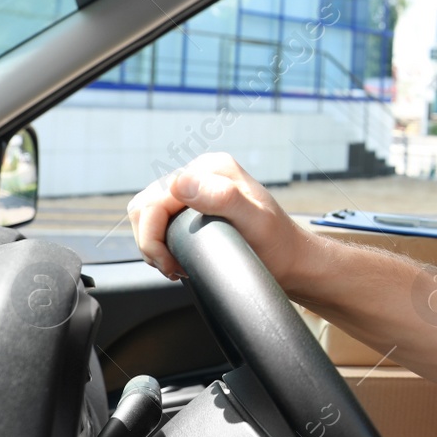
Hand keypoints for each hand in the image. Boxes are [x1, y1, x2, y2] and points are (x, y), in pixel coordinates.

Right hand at [127, 153, 323, 289]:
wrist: (291, 262)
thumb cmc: (278, 245)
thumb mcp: (255, 221)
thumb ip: (222, 198)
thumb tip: (179, 183)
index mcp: (212, 168)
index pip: (156, 198)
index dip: (154, 236)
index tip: (173, 264)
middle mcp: (202, 173)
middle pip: (146, 205)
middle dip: (151, 242)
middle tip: (174, 267)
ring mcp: (197, 190)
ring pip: (147, 215)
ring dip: (154, 244)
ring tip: (176, 265)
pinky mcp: (193, 208)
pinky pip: (158, 222)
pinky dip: (160, 244)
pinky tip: (179, 259)